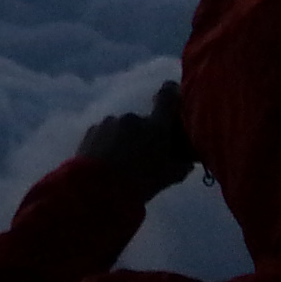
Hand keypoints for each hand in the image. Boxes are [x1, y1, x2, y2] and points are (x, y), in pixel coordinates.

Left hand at [77, 80, 196, 195]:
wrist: (96, 188)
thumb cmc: (138, 184)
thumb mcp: (168, 177)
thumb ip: (182, 165)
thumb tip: (188, 160)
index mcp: (156, 127)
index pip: (167, 97)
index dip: (171, 93)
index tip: (173, 96)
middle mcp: (133, 118)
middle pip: (143, 122)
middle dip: (143, 136)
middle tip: (141, 157)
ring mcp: (110, 122)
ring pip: (122, 128)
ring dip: (123, 140)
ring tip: (119, 164)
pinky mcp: (92, 130)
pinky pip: (105, 133)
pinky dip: (107, 144)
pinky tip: (105, 162)